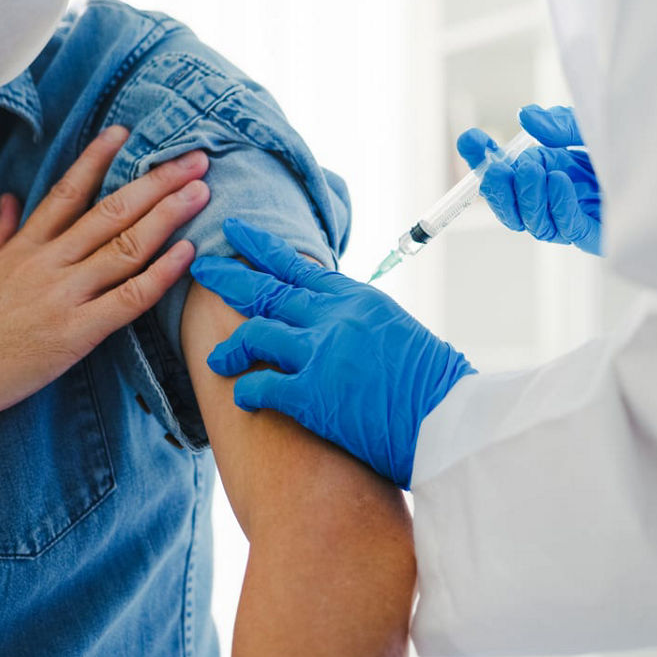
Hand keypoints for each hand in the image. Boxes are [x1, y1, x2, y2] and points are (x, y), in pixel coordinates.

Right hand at [0, 126, 209, 426]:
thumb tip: (7, 199)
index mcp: (23, 247)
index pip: (67, 190)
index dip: (99, 158)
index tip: (127, 132)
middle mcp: (47, 262)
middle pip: (111, 210)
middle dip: (156, 182)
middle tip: (195, 159)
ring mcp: (63, 295)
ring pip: (125, 245)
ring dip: (168, 215)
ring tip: (202, 190)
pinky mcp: (74, 333)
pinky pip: (127, 298)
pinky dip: (160, 274)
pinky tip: (187, 252)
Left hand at [190, 219, 474, 488]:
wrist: (454, 422)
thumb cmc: (434, 388)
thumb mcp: (397, 334)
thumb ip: (359, 322)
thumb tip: (334, 322)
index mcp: (358, 300)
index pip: (299, 267)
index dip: (261, 249)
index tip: (235, 234)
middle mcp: (336, 317)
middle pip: (267, 290)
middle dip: (229, 278)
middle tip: (202, 268)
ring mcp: (322, 353)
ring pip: (256, 334)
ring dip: (230, 347)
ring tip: (214, 358)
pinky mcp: (314, 395)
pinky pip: (261, 386)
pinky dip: (246, 391)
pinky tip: (241, 398)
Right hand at [457, 104, 602, 254]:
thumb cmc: (642, 145)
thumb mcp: (595, 125)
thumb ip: (561, 124)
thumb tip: (526, 118)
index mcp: (551, 172)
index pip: (506, 175)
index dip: (483, 160)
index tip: (471, 140)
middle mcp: (558, 199)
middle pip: (511, 208)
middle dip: (498, 187)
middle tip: (500, 165)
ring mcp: (575, 219)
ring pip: (533, 222)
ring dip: (526, 195)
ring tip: (534, 167)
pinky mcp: (596, 235)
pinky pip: (566, 228)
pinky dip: (557, 205)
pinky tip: (559, 181)